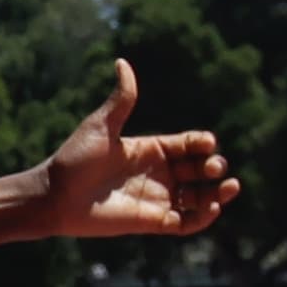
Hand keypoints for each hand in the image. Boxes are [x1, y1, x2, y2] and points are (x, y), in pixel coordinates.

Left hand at [39, 60, 239, 237]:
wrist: (54, 197)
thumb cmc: (74, 160)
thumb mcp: (101, 126)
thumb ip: (121, 99)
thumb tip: (123, 63)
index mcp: (149, 149)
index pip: (187, 145)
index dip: (202, 143)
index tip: (207, 142)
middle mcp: (156, 174)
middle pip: (198, 170)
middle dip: (213, 167)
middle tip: (215, 166)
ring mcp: (155, 199)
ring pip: (197, 198)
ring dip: (218, 194)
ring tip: (231, 188)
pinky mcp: (151, 222)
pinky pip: (184, 223)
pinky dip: (202, 218)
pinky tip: (212, 208)